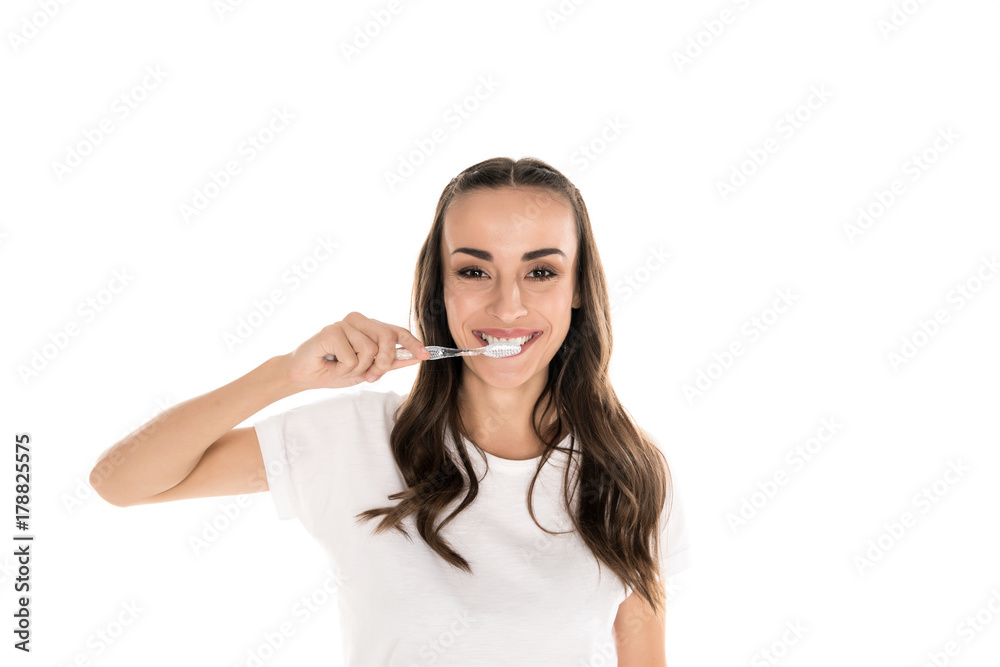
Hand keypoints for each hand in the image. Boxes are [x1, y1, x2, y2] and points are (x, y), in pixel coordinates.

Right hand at [280, 312, 430, 390]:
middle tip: (371, 375)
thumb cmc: (335, 370)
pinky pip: (352, 356)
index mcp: (368, 327)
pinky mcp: (331, 330)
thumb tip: (416, 358)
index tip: (425, 355)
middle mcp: (358, 321)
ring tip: (343, 367)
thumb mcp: (368, 370)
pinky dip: (345, 368)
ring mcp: (344, 323)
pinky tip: (332, 364)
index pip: (396, 331)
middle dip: (383, 362)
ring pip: (370, 349)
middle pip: (386, 337)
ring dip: (358, 368)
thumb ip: (390, 363)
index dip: (412, 343)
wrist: (305, 376)